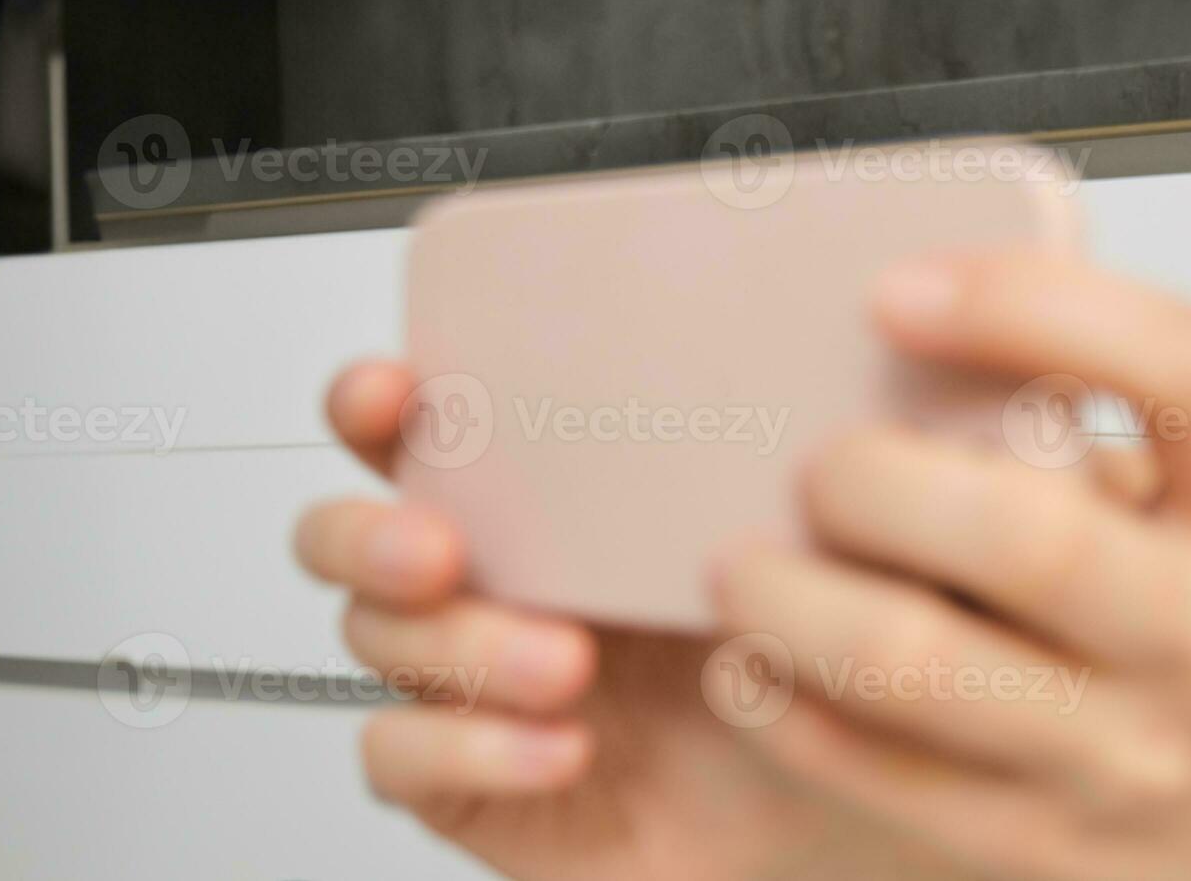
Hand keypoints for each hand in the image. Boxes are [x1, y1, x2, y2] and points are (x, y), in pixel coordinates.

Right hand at [294, 362, 973, 880]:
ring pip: (379, 639)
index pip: (434, 426)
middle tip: (441, 548)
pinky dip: (470, 748)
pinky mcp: (472, 782)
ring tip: (563, 663)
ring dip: (459, 644)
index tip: (396, 391)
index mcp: (569, 498)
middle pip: (351, 532)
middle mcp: (505, 580)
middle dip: (371, 530)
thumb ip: (811, 463)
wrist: (840, 817)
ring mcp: (477, 682)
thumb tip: (836, 373)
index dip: (383, 403)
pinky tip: (560, 749)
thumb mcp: (834, 552)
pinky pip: (402, 758)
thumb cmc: (824, 677)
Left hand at [711, 253, 1190, 879]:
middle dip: (877, 480)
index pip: (1185, 369)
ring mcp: (1130, 758)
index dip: (1036, 305)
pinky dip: (788, 707)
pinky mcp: (1042, 847)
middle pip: (1029, 534)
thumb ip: (1099, 428)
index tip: (899, 291)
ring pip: (922, 664)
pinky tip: (751, 662)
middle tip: (810, 465)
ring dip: (796, 599)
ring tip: (738, 563)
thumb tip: (911, 310)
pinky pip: (880, 771)